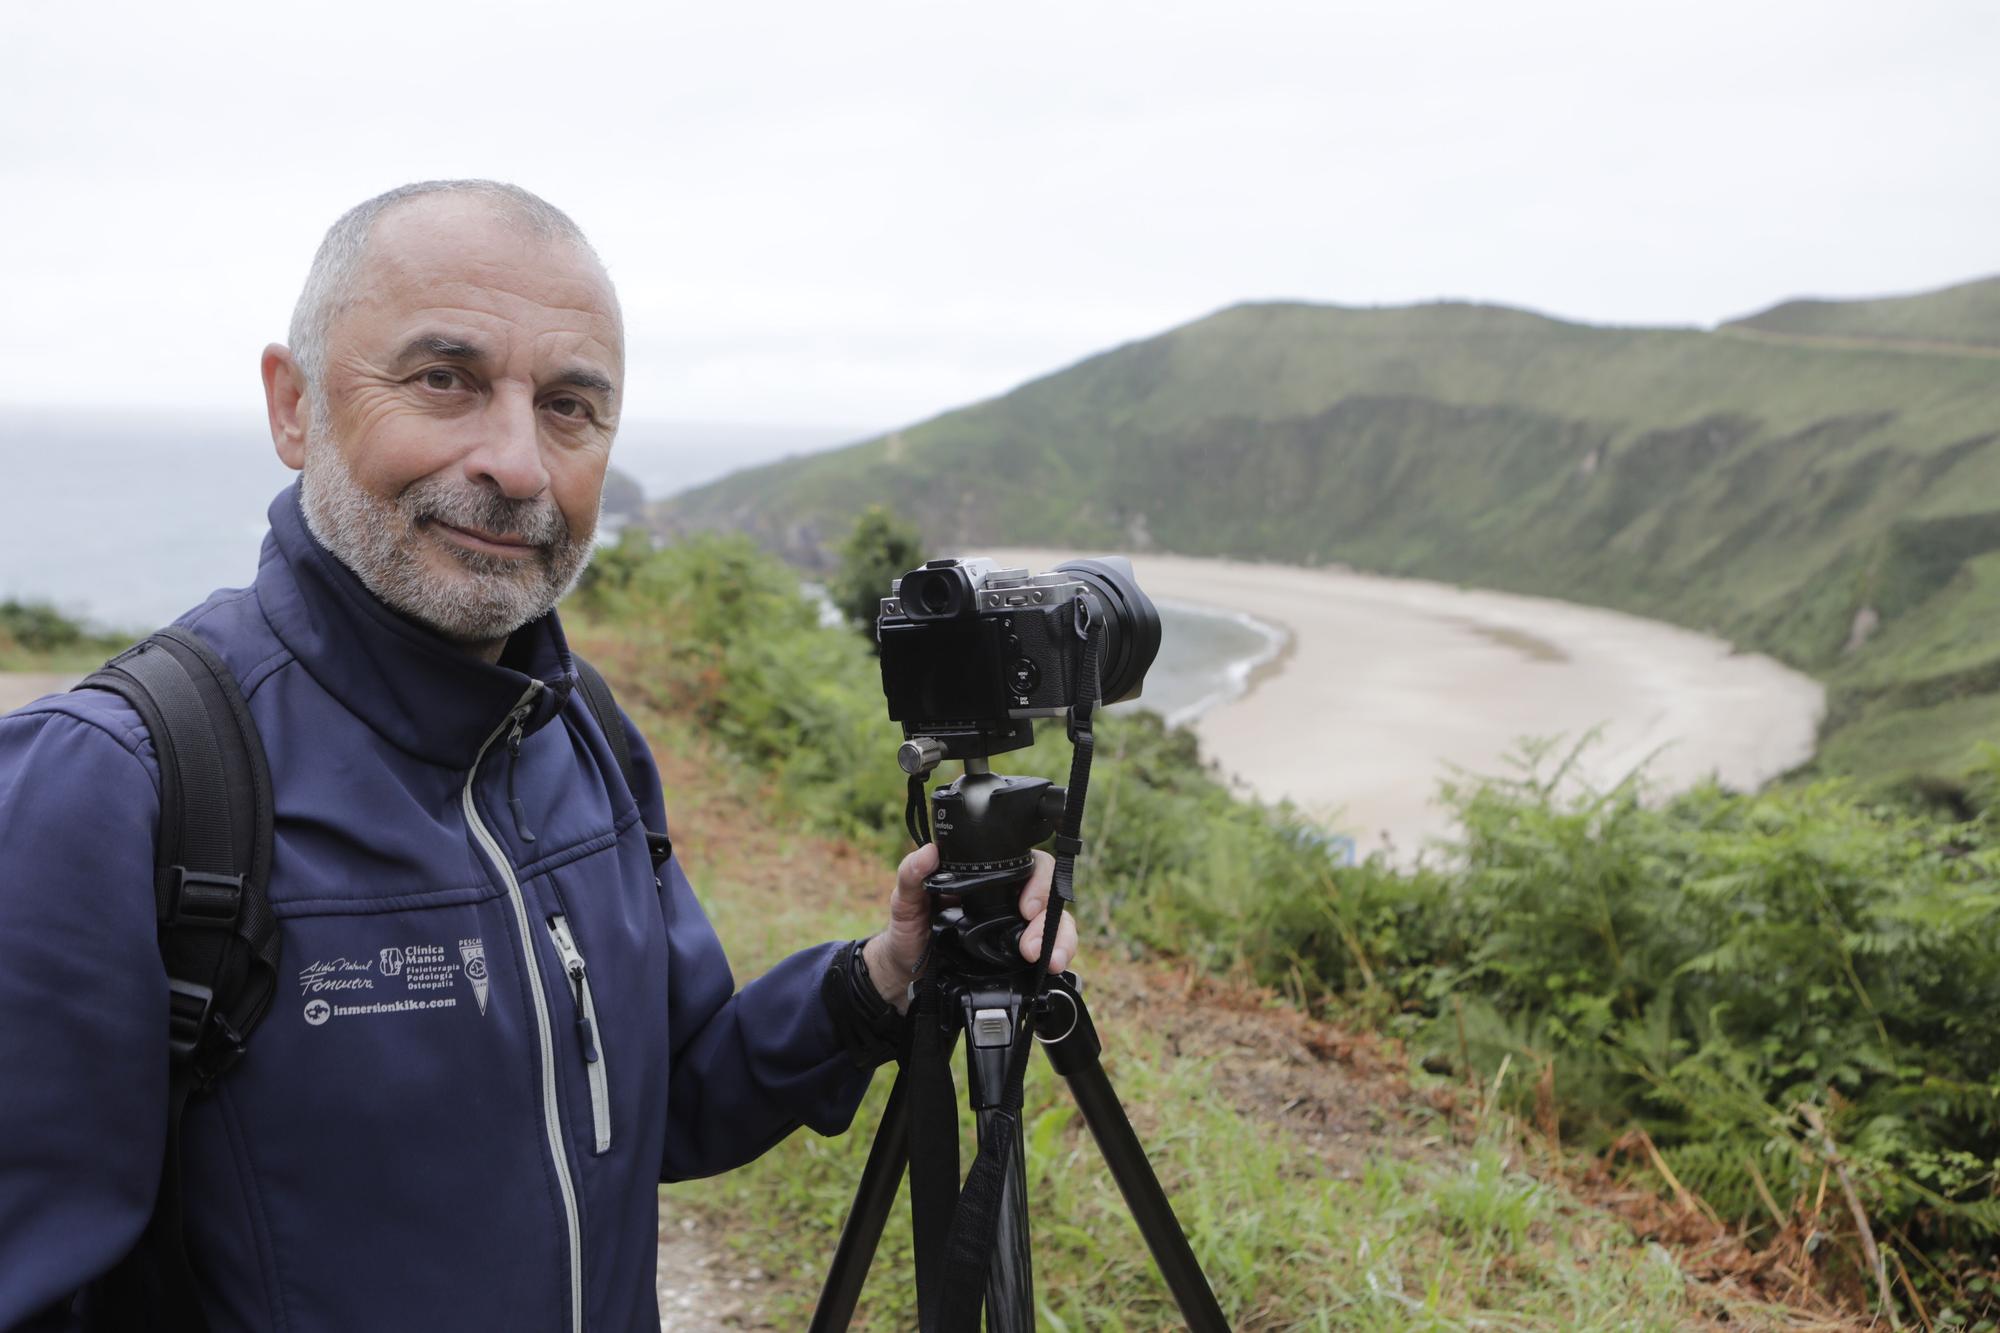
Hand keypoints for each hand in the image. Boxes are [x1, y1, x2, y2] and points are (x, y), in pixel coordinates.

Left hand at [863, 844, 1078, 1013]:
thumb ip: (911, 875)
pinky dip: (1060, 955)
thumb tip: (927, 853)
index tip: (1025, 906)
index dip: (1037, 881)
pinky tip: (1053, 967)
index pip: (1029, 865)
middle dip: (1049, 919)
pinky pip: (1053, 950)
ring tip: (1048, 960)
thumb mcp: (905, 902)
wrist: (907, 975)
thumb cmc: (909, 931)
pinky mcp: (1022, 957)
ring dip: (1060, 940)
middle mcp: (1010, 901)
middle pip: (1051, 895)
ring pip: (1059, 923)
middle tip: (1030, 946)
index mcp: (989, 880)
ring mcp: (1018, 928)